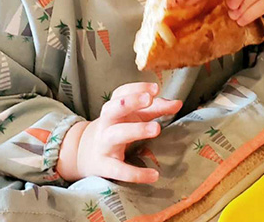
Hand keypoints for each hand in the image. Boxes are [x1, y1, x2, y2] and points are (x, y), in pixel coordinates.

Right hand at [56, 82, 181, 182]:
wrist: (85, 153)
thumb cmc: (118, 128)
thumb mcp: (134, 116)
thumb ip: (156, 108)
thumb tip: (178, 103)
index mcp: (114, 107)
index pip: (122, 92)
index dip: (138, 88)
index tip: (155, 88)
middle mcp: (107, 122)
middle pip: (114, 108)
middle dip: (131, 102)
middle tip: (149, 99)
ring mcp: (104, 143)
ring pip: (116, 134)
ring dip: (136, 129)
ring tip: (157, 128)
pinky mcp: (105, 165)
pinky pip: (119, 169)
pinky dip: (136, 173)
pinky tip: (153, 175)